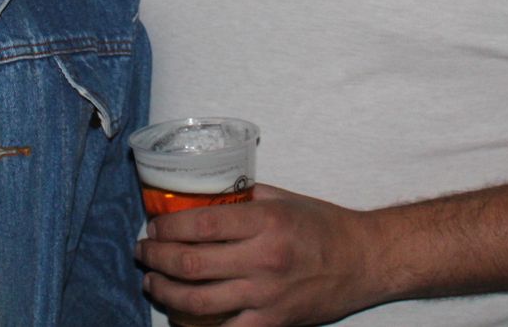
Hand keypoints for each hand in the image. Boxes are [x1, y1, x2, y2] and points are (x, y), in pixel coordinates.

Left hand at [136, 184, 380, 326]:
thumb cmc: (324, 226)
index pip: (201, 225)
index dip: (168, 227)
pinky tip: (180, 316)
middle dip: (156, 259)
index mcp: (265, 222)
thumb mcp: (284, 198)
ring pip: (198, 302)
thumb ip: (244, 198)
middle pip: (191, 264)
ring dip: (165, 293)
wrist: (364, 260)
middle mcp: (263, 259)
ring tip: (152, 283)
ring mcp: (266, 296)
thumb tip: (203, 194)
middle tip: (143, 253)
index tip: (153, 226)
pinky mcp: (272, 322)